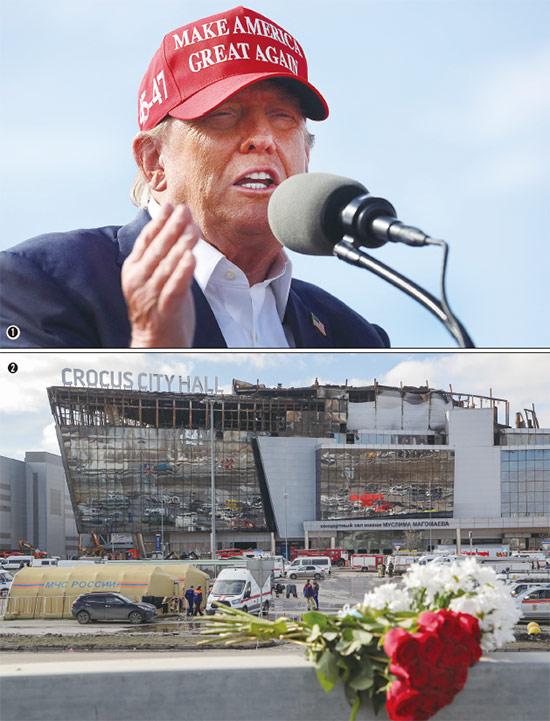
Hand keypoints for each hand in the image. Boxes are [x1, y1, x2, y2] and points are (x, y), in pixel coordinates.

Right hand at [122, 203, 197, 346]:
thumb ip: (163, 256)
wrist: (155, 344)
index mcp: (134, 270)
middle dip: (171, 228)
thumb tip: (176, 226)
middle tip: (185, 211)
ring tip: (193, 229)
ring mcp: (149, 296)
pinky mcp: (164, 311)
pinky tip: (191, 258)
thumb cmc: (159, 308)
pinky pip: (174, 288)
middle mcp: (138, 281)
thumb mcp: (155, 278)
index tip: (170, 205)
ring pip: (166, 266)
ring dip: (180, 246)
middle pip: (156, 249)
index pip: (146, 240)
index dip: (158, 222)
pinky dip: (182, 273)